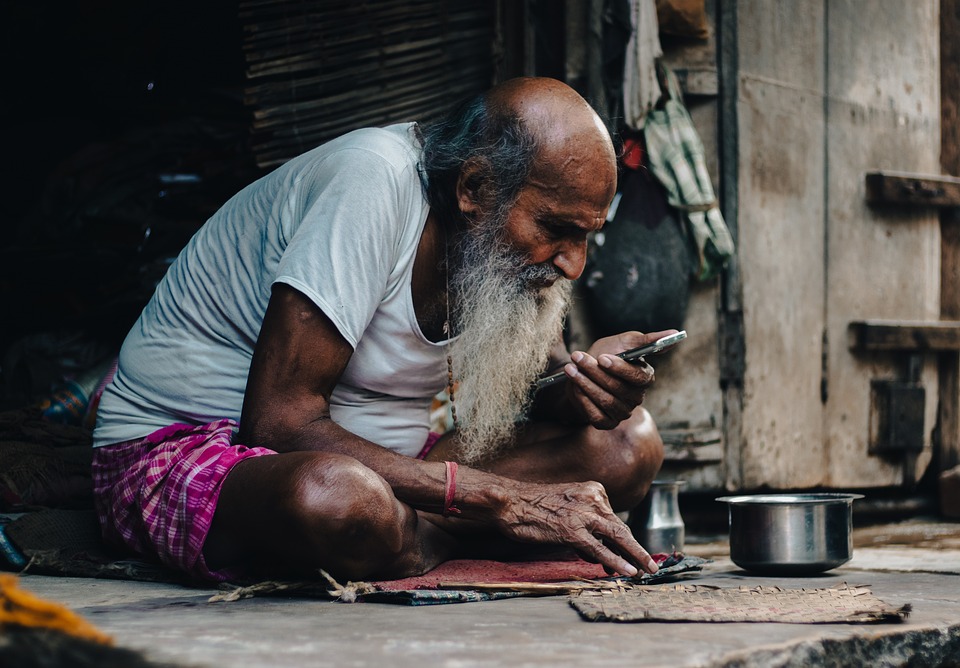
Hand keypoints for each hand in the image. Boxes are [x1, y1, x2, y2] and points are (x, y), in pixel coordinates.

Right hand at [494, 479, 657, 575]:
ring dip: (636, 556)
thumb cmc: (534, 507)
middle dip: (637, 549)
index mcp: (593, 490)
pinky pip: (600, 549)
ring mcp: (583, 515)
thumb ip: (585, 525)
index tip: (629, 556)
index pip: (614, 518)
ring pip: (618, 536)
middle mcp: (592, 499)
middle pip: (622, 527)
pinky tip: (628, 571)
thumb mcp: (566, 508)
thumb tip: (599, 551)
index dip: (623, 540)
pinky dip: (616, 561)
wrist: (510, 501)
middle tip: (650, 565)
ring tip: (648, 570)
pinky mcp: (572, 530)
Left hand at [561, 330, 677, 428]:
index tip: (602, 358)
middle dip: (594, 372)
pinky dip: (583, 400)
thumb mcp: (623, 342)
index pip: (638, 377)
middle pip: (618, 388)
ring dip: (585, 383)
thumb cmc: (604, 355)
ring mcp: (623, 412)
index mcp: (644, 377)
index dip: (620, 368)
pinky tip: (575, 387)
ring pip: (606, 401)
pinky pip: (597, 416)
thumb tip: (674, 332)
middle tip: (577, 357)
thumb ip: (647, 340)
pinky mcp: (608, 423)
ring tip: (572, 369)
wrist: (581, 374)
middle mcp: (636, 397)